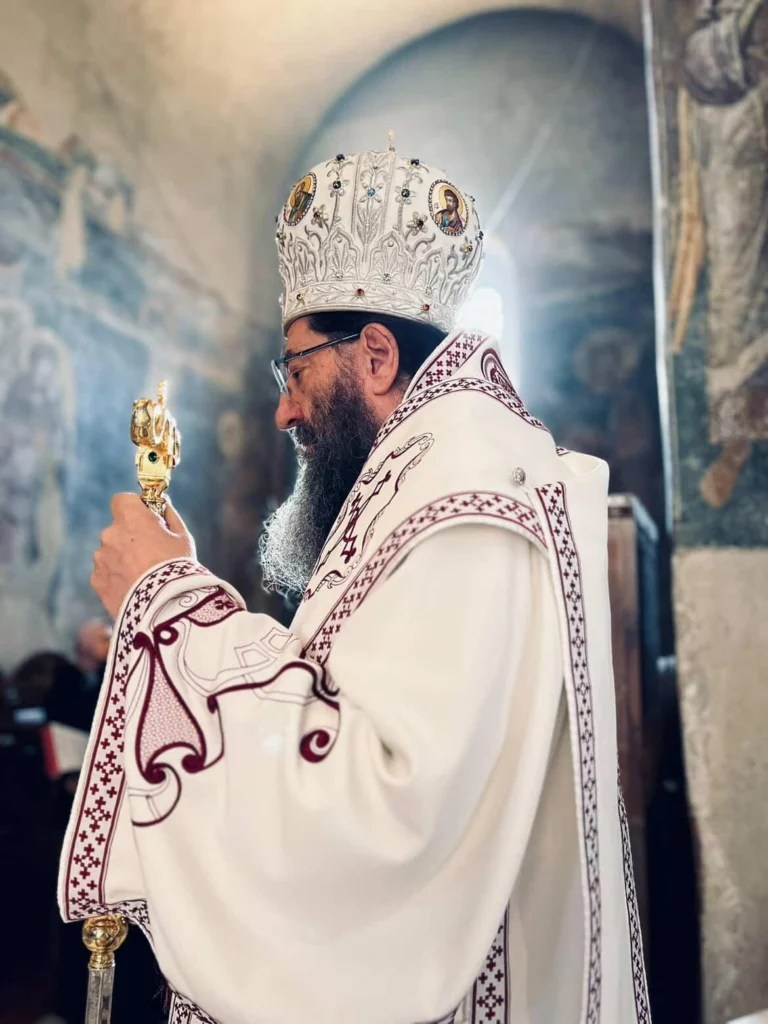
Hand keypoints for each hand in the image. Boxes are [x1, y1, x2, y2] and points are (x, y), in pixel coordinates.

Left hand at [91, 494, 196, 617]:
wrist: (164, 605)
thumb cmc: (177, 567)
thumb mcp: (182, 537)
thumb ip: (169, 515)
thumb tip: (162, 503)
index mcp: (131, 518)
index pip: (122, 500)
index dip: (134, 508)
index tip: (147, 519)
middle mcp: (110, 534)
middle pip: (117, 529)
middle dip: (130, 537)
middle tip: (151, 555)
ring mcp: (101, 558)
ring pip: (110, 552)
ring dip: (122, 559)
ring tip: (143, 577)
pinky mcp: (96, 580)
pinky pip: (106, 572)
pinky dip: (116, 577)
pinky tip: (134, 588)